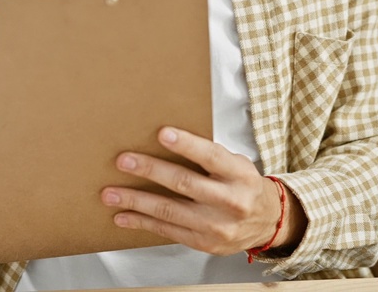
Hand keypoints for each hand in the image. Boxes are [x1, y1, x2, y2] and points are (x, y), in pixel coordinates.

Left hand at [102, 126, 290, 255]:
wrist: (266, 222)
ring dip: (136, 201)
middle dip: (150, 170)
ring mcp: (217, 226)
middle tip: (123, 161)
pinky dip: (142, 222)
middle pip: (184, 183)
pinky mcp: (204, 243)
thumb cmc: (243, 186)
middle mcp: (230, 201)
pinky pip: (167, 231)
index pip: (211, 156)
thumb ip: (208, 156)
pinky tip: (123, 215)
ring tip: (111, 194)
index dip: (186, 144)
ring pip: (170, 211)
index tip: (162, 133)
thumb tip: (164, 139)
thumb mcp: (236, 164)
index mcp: (239, 175)